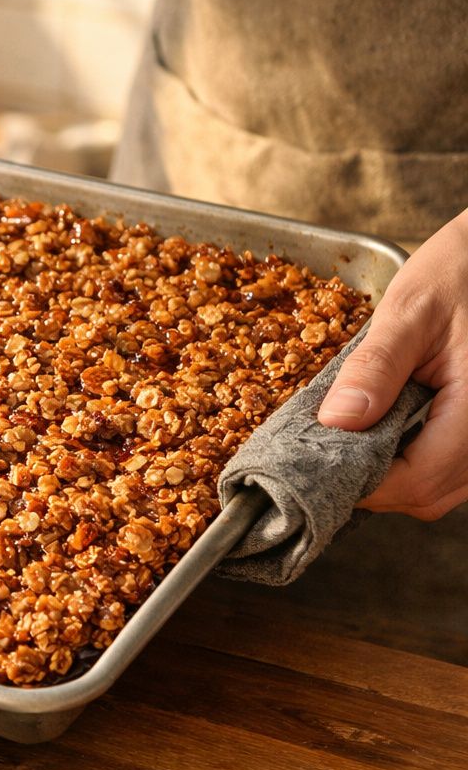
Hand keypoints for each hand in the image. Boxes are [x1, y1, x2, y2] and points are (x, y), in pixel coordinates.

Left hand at [317, 207, 467, 519]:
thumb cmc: (459, 274)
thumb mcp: (409, 311)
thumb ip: (376, 367)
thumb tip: (338, 420)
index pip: (420, 479)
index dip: (364, 484)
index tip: (316, 467)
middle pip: (429, 494)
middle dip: (373, 483)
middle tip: (325, 452)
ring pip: (440, 489)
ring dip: (392, 475)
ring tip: (353, 437)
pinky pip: (449, 468)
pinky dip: (413, 460)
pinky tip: (383, 431)